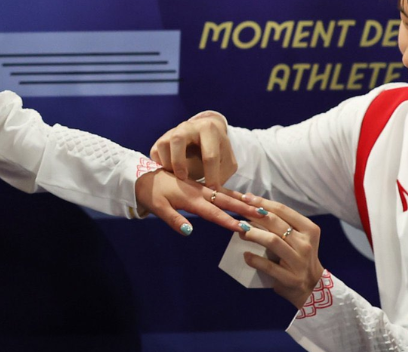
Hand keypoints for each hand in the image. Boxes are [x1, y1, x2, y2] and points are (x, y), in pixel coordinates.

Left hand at [135, 169, 264, 235]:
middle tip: (263, 215)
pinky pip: (220, 191)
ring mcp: (201, 188)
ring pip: (226, 194)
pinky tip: (242, 199)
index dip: (228, 221)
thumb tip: (189, 231)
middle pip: (226, 201)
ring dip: (242, 201)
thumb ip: (174, 220)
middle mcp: (200, 192)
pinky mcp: (200, 187)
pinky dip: (233, 195)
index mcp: (191, 199)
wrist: (144, 176)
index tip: (244, 228)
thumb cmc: (151, 194)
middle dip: (244, 209)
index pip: (213, 213)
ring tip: (260, 206)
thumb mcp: (158, 208)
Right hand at [149, 111, 237, 187]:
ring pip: (163, 145)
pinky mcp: (162, 139)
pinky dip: (160, 165)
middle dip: (179, 161)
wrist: (206, 135)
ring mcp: (173, 131)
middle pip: (178, 139)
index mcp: (208, 130)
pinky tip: (169, 174)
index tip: (212, 190)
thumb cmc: (218, 151)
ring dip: (168, 164)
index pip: (209, 154)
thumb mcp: (227, 162)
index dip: (212, 175)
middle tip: (183, 178)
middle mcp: (188, 126)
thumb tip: (214, 192)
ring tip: (176, 178)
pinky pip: (155, 152)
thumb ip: (222, 175)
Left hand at [232, 192, 324, 308]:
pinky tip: (246, 255)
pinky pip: (268, 266)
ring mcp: (298, 261)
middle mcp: (306, 243)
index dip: (263, 202)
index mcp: (309, 229)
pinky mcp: (289, 278)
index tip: (246, 197)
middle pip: (276, 223)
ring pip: (272, 241)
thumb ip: (282, 225)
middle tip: (238, 212)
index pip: (283, 210)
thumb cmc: (300, 258)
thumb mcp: (299, 238)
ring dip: (253, 234)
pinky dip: (254, 259)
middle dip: (254, 215)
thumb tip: (254, 207)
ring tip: (240, 231)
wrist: (312, 287)